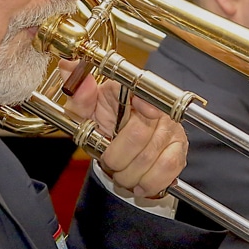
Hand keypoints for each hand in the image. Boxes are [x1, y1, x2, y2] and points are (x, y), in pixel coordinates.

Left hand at [61, 60, 187, 197]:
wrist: (118, 145)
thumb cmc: (103, 124)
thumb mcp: (85, 110)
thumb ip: (78, 92)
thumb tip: (69, 64)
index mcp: (131, 92)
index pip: (144, 92)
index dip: (144, 103)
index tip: (142, 111)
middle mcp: (156, 108)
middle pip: (139, 135)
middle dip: (117, 158)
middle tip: (110, 163)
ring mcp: (170, 128)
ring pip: (151, 157)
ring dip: (130, 174)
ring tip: (122, 174)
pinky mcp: (179, 148)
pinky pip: (168, 167)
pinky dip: (151, 182)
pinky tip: (140, 184)